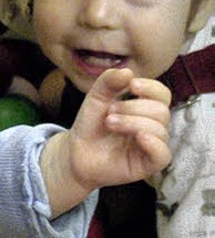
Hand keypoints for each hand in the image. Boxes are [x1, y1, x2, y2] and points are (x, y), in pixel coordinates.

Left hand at [41, 69, 170, 214]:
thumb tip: (128, 71)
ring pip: (160, 130)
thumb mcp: (96, 98)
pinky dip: (154, 143)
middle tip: (109, 112)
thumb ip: (109, 82)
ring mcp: (151, 146)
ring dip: (133, 122)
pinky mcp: (147, 165)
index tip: (132, 85)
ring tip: (110, 123)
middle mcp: (152, 127)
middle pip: (161, 111)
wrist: (75, 153)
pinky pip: (163, 155)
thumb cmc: (90, 126)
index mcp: (145, 109)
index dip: (151, 88)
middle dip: (135, 108)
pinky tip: (139, 137)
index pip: (162, 95)